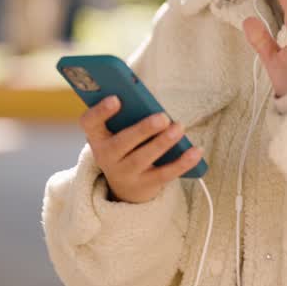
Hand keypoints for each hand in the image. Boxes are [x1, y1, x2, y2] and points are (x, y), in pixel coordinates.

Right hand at [77, 96, 204, 204]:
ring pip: (143, 159)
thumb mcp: (120, 132)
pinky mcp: (145, 185)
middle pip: (121, 143)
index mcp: (98, 137)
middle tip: (163, 117)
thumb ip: (129, 116)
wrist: (125, 186)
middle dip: (143, 130)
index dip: (100, 111)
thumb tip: (150, 100)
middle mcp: (107, 157)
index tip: (116, 98)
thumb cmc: (126, 146)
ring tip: (179, 128)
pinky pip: (165, 174)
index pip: (89, 123)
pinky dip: (183, 162)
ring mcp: (125, 173)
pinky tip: (196, 151)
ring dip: (162, 143)